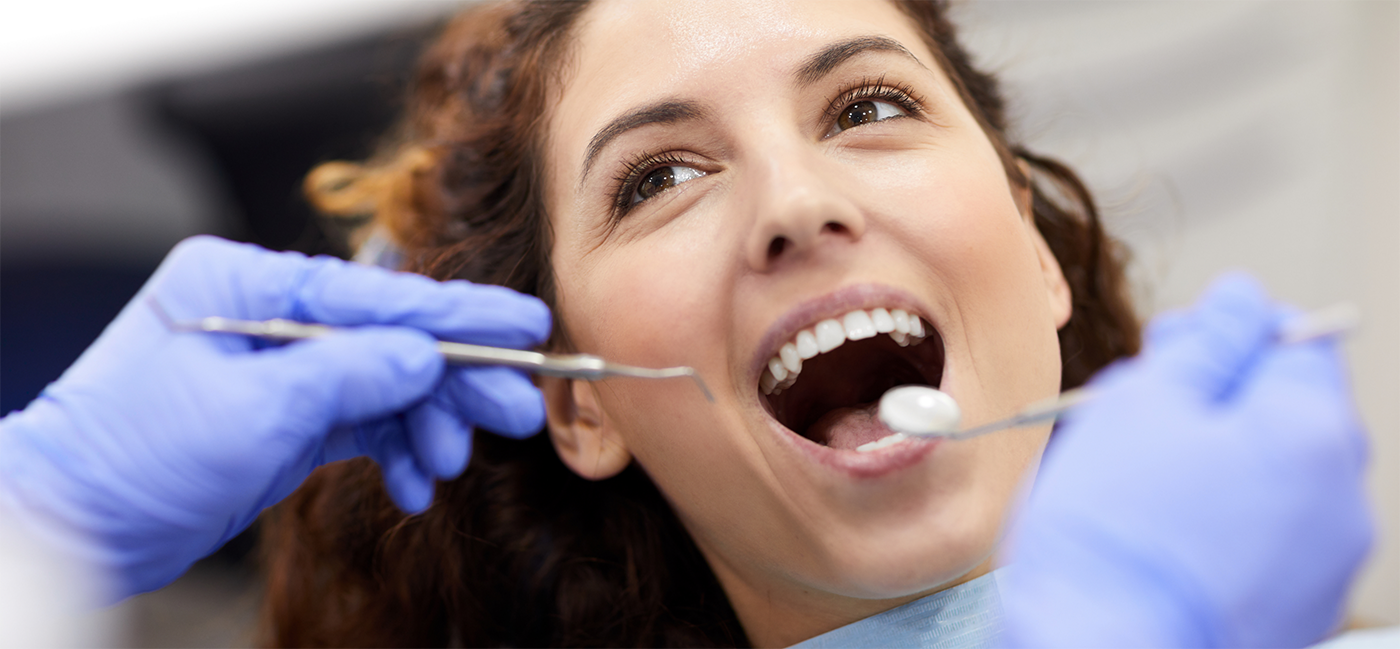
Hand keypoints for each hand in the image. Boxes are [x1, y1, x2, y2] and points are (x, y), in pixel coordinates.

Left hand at [0, 236, 550, 598]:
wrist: (77, 525)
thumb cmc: (135, 455)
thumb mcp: (254, 408)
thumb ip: (352, 373)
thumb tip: (429, 354)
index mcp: (246, 283)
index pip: (375, 293)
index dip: (458, 312)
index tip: (524, 322)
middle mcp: (269, 316)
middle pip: (390, 338)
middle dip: (455, 378)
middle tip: (516, 409)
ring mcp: (282, 369)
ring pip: (385, 385)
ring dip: (425, 426)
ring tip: (448, 464)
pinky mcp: (289, 419)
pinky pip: (364, 425)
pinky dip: (393, 454)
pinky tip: (413, 486)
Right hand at [1001, 275, 1371, 648]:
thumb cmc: (1110, 533)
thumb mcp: (1142, 405)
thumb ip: (1204, 343)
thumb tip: (1240, 298)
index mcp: (1311, 431)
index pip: (1295, 338)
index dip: (1224, 334)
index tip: (1166, 353)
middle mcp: (1341, 498)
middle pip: (1283, 411)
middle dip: (1211, 400)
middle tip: (1132, 418)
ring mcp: (1325, 565)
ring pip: (1272, 477)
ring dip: (1211, 462)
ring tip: (1134, 488)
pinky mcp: (1296, 612)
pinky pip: (1263, 538)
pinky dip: (1218, 524)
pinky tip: (1156, 539)